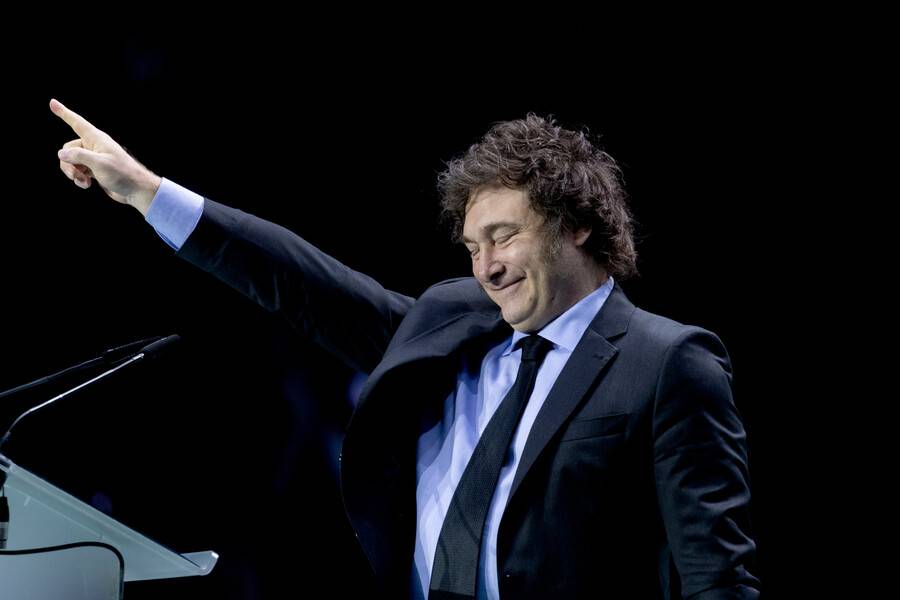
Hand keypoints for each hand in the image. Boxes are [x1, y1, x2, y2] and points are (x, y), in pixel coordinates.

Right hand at [50, 99, 160, 215]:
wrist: (136, 190)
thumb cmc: (122, 174)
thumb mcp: (99, 164)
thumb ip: (79, 156)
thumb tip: (61, 154)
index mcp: (96, 139)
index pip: (77, 123)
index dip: (64, 113)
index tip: (52, 102)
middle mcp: (94, 146)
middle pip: (68, 149)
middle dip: (68, 163)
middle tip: (75, 174)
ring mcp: (94, 158)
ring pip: (71, 161)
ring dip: (73, 172)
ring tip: (83, 182)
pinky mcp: (94, 170)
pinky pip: (78, 170)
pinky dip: (79, 178)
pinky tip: (86, 185)